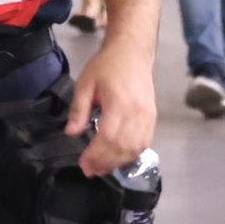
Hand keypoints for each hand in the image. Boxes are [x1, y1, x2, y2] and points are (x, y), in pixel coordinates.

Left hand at [62, 43, 156, 177]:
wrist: (132, 52)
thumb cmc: (106, 66)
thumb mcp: (85, 83)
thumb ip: (78, 109)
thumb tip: (71, 133)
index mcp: (119, 103)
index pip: (108, 137)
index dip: (95, 155)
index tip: (83, 164)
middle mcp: (137, 113)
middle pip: (122, 147)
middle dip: (105, 163)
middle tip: (90, 171)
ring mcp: (148, 116)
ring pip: (135, 148)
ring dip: (118, 162)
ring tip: (102, 168)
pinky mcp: (152, 117)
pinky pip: (145, 142)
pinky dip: (132, 154)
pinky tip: (119, 159)